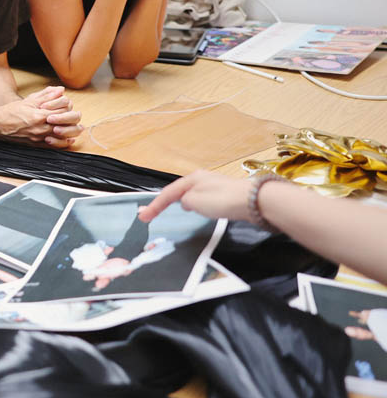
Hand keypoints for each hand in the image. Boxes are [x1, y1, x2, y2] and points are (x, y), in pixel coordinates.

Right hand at [0, 90, 80, 147]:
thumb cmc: (10, 112)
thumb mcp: (29, 101)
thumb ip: (46, 96)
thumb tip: (60, 90)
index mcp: (40, 115)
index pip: (63, 110)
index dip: (67, 106)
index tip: (67, 104)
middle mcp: (41, 128)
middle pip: (67, 125)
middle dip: (74, 119)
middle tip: (77, 115)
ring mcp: (40, 138)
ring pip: (64, 137)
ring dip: (72, 132)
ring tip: (77, 128)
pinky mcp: (37, 144)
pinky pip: (55, 146)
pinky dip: (64, 143)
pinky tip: (68, 139)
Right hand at [138, 170, 252, 223]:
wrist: (253, 201)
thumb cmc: (222, 200)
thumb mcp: (195, 201)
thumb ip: (185, 202)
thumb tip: (186, 202)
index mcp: (192, 179)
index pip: (167, 193)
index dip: (154, 206)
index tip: (142, 218)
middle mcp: (201, 179)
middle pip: (178, 191)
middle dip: (165, 201)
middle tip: (153, 213)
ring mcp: (214, 186)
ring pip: (190, 195)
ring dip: (179, 202)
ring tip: (171, 211)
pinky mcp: (225, 194)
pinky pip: (202, 200)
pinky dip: (193, 205)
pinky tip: (196, 210)